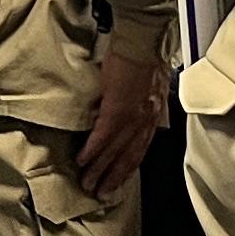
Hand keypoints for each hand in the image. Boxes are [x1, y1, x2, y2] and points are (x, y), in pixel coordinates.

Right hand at [76, 49, 168, 200]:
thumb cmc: (144, 57)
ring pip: (115, 151)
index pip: (140, 149)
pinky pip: (102, 136)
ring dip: (100, 170)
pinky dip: (92, 151)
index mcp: (152, 115)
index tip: (117, 182)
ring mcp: (132, 117)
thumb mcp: (149, 86)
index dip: (128, 168)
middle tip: (99, 194)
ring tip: (87, 184)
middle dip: (113, 177)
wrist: (142, 41)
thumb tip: (124, 112)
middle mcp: (145, 121)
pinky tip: (82, 161)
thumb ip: (139, 104)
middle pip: (128, 157)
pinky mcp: (116, 109)